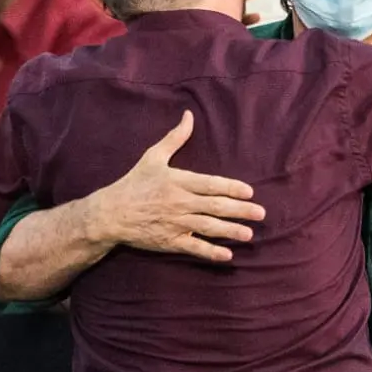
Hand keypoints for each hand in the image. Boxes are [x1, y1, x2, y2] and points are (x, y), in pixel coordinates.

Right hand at [89, 110, 265, 261]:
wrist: (111, 213)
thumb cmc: (134, 183)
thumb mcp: (153, 157)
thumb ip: (174, 138)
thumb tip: (189, 116)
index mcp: (177, 182)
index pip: (210, 185)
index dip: (231, 188)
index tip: (249, 191)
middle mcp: (179, 203)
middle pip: (215, 207)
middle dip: (240, 210)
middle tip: (260, 213)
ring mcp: (175, 224)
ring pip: (208, 228)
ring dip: (230, 231)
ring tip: (249, 234)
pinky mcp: (170, 241)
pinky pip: (194, 248)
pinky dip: (210, 253)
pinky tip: (227, 256)